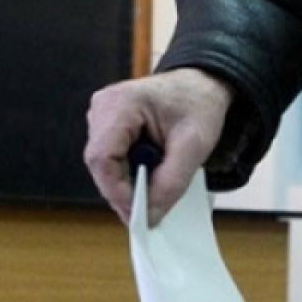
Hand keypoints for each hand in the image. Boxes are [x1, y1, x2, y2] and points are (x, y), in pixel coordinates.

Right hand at [85, 68, 233, 225]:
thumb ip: (172, 182)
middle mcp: (102, 107)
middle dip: (124, 191)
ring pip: (104, 166)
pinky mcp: (107, 126)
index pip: (102, 157)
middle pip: (100, 164)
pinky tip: (150, 176)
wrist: (200, 86)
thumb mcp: (194, 145)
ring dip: (127, 183)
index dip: (117, 191)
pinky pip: (110, 160)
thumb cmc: (198, 105)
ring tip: (155, 190)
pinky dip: (129, 174)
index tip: (139, 215)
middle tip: (150, 213)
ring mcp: (101, 116)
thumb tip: (150, 215)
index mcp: (120, 103)